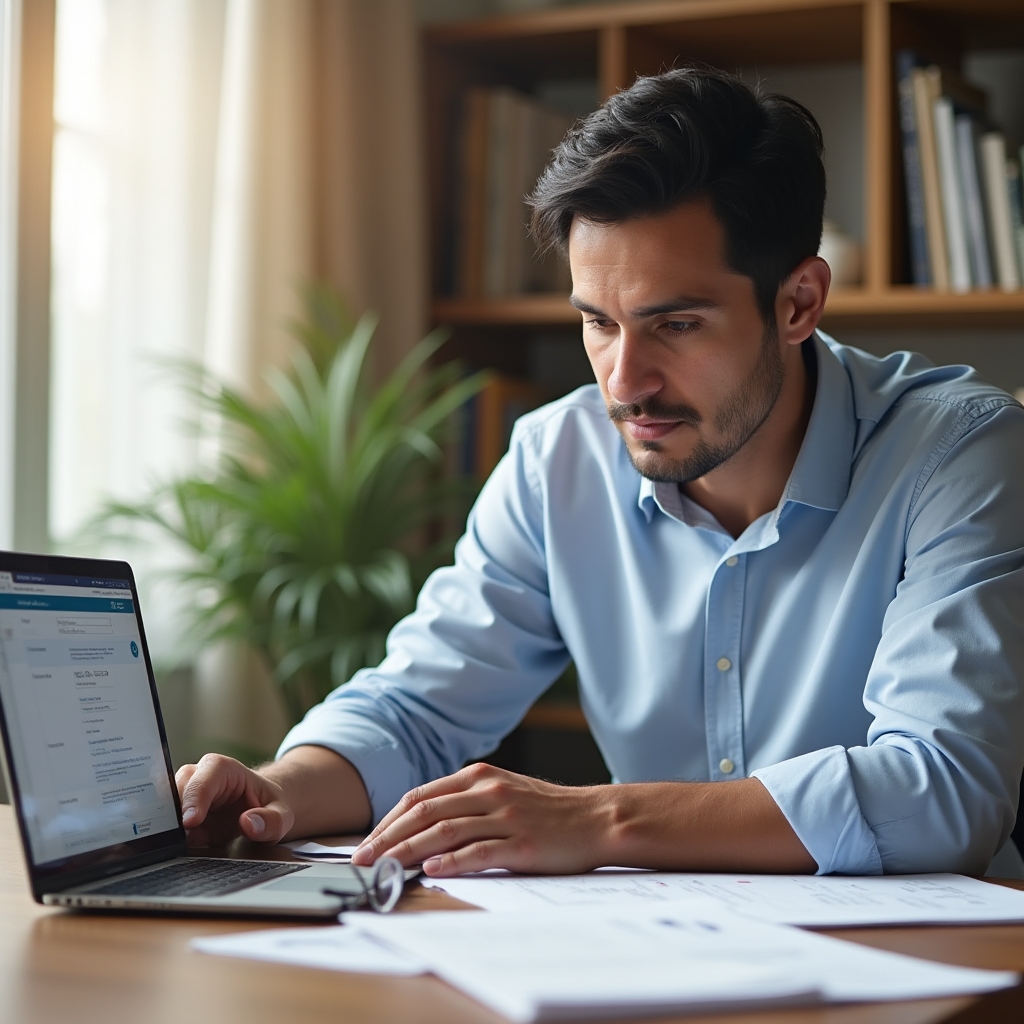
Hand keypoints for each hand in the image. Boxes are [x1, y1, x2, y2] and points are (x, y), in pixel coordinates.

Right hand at [175, 753, 293, 846]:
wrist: (261, 812)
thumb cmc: (269, 807)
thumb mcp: (281, 815)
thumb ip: (271, 820)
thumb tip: (248, 823)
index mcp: (223, 769)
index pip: (204, 778)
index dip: (195, 798)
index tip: (191, 822)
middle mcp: (199, 776)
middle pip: (176, 790)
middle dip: (174, 814)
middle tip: (177, 839)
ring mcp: (185, 794)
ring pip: (164, 805)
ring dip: (167, 827)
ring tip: (176, 847)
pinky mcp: (178, 814)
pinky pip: (164, 823)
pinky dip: (167, 837)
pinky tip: (175, 850)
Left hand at [350, 762, 608, 876]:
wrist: (597, 817)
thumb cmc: (548, 810)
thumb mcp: (504, 791)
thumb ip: (467, 801)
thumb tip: (421, 825)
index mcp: (478, 776)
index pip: (420, 797)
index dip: (389, 820)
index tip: (367, 842)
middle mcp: (488, 791)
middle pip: (424, 813)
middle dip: (388, 837)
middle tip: (363, 859)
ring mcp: (505, 816)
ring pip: (445, 832)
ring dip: (408, 851)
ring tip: (384, 869)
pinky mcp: (522, 843)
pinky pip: (479, 852)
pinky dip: (451, 862)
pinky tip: (430, 871)